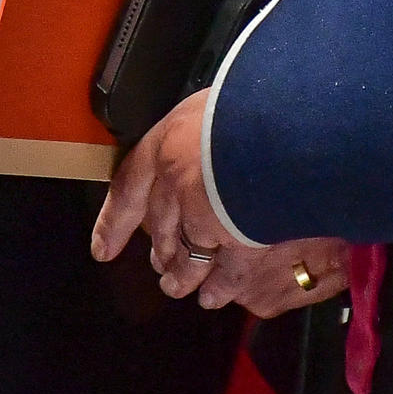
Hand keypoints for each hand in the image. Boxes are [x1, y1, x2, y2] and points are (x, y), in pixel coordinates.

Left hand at [91, 92, 347, 318]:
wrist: (290, 118)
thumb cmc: (255, 96)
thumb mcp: (216, 100)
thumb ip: (203, 127)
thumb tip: (206, 129)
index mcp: (165, 145)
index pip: (128, 185)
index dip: (114, 220)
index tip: (102, 249)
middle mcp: (175, 184)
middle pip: (158, 226)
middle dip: (157, 247)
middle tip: (156, 263)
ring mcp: (205, 218)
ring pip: (184, 256)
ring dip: (180, 274)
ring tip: (176, 286)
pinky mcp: (236, 241)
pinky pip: (224, 273)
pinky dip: (219, 286)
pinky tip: (214, 297)